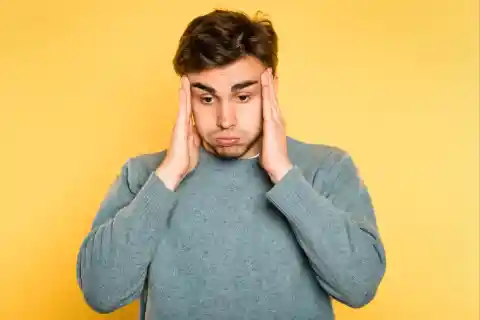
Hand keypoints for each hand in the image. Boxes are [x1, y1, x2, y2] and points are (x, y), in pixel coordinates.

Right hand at [156, 76, 200, 189]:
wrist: (176, 169)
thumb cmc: (185, 160)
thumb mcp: (195, 145)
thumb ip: (197, 137)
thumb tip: (201, 130)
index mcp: (187, 128)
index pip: (190, 110)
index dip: (191, 99)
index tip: (193, 88)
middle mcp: (182, 124)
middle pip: (186, 104)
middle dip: (186, 91)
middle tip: (187, 77)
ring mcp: (180, 124)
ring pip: (183, 104)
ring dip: (184, 91)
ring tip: (185, 78)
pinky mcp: (179, 126)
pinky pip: (182, 109)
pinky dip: (183, 98)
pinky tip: (183, 89)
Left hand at [259, 68, 292, 183]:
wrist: (279, 166)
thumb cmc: (271, 157)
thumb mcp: (265, 142)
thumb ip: (263, 134)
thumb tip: (259, 132)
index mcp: (275, 123)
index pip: (272, 103)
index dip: (270, 91)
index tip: (268, 80)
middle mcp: (278, 119)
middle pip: (273, 97)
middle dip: (271, 83)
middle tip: (269, 70)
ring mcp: (276, 120)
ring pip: (271, 98)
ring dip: (269, 84)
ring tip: (266, 72)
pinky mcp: (271, 123)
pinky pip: (268, 104)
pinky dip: (267, 92)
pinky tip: (265, 84)